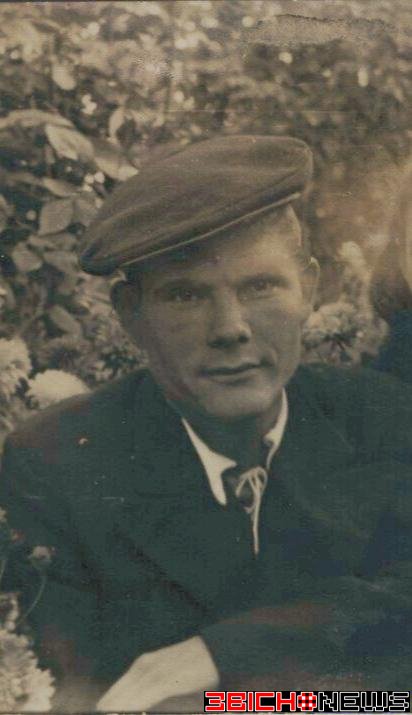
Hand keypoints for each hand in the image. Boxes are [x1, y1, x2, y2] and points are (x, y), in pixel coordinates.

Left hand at [96, 635, 218, 710]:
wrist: (214, 650)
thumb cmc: (193, 664)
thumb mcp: (166, 673)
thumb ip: (150, 688)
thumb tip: (139, 703)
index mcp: (141, 665)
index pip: (113, 694)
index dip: (105, 708)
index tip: (98, 714)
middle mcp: (142, 667)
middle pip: (114, 698)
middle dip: (108, 711)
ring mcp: (152, 673)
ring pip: (124, 701)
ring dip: (116, 711)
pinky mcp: (163, 680)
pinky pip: (141, 700)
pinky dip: (129, 710)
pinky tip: (122, 714)